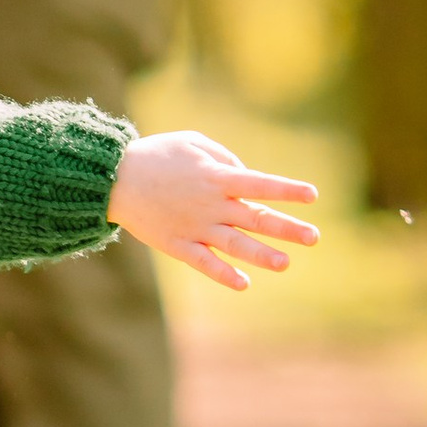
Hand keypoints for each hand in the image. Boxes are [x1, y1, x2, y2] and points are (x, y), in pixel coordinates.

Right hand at [107, 134, 317, 291]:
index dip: (287, 190)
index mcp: (216, 177)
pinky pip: (204, 262)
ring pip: (235, 244)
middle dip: (287, 228)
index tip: (312, 196)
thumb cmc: (156, 155)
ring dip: (261, 255)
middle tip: (314, 238)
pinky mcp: (177, 244)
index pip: (260, 184)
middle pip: (255, 218)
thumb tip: (248, 176)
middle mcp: (210, 204)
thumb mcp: (192, 143)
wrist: (112, 179)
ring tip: (285, 264)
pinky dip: (223, 274)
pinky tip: (243, 283)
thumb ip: (225, 158)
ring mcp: (194, 227)